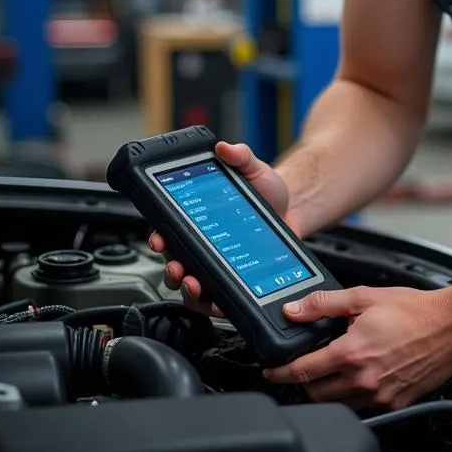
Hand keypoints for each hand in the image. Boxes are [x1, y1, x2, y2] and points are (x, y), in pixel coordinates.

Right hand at [148, 140, 295, 315]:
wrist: (293, 210)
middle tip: (178, 268)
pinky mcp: (234, 280)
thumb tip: (226, 147)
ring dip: (186, 290)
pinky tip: (218, 301)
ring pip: (189, 285)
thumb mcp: (253, 169)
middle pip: (174, 262)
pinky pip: (215, 298)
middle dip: (170, 269)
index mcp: (197, 218)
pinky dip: (212, 303)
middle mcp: (201, 243)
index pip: (167, 229)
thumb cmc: (267, 191)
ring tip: (195, 284)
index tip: (160, 239)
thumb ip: (240, 156)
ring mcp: (216, 264)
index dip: (158, 237)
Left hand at [263, 286, 451, 410]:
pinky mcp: (394, 403)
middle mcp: (363, 379)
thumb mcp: (364, 297)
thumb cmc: (415, 311)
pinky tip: (354, 382)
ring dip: (326, 393)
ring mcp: (379, 395)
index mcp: (352, 352)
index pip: (303, 371)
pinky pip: (361, 409)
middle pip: (315, 394)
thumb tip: (295, 310)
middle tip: (303, 369)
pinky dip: (350, 400)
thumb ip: (325, 304)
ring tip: (328, 375)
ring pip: (337, 405)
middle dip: (303, 383)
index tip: (271, 372)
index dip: (281, 372)